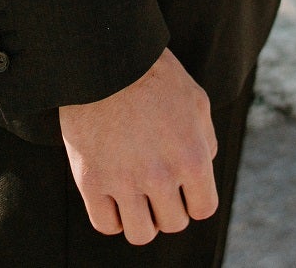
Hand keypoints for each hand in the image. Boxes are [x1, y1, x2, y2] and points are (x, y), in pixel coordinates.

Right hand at [58, 48, 218, 245]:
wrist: (105, 62)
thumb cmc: (154, 77)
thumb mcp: (196, 102)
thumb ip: (204, 141)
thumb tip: (203, 168)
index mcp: (192, 157)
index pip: (203, 208)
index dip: (195, 201)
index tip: (185, 191)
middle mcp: (160, 176)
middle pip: (173, 224)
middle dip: (169, 209)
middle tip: (158, 188)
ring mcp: (124, 182)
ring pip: (140, 234)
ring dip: (142, 220)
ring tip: (137, 199)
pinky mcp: (91, 182)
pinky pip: (106, 225)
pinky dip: (112, 217)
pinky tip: (114, 198)